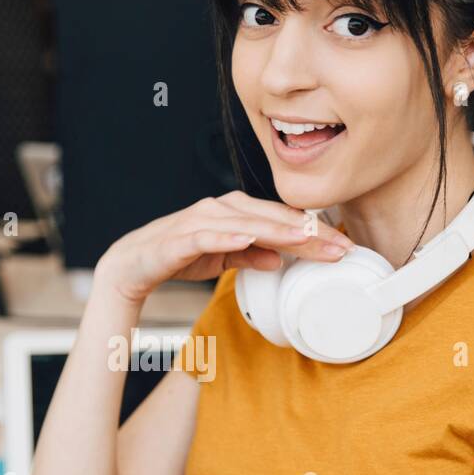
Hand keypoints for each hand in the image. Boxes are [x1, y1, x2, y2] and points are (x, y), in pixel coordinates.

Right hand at [93, 191, 354, 306]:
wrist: (130, 265)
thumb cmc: (175, 256)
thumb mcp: (222, 259)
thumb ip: (250, 256)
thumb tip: (280, 260)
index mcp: (233, 212)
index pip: (281, 219)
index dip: (313, 232)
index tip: (343, 246)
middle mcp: (219, 209)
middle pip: (271, 218)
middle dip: (308, 232)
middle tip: (340, 246)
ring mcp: (199, 221)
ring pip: (246, 223)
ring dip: (278, 232)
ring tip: (307, 240)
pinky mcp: (180, 238)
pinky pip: (208, 236)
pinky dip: (229, 237)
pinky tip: (249, 240)